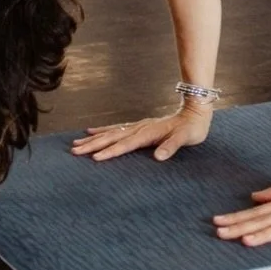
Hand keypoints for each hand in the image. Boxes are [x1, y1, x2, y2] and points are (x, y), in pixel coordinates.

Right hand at [71, 103, 211, 161]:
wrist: (195, 111)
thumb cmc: (191, 128)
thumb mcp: (185, 138)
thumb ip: (171, 147)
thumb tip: (158, 157)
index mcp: (148, 133)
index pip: (125, 144)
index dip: (110, 151)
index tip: (94, 157)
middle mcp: (139, 128)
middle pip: (112, 137)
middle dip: (93, 144)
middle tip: (75, 151)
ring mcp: (137, 126)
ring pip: (110, 133)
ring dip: (93, 138)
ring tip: (76, 143)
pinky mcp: (138, 127)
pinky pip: (115, 129)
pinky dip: (102, 131)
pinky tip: (92, 132)